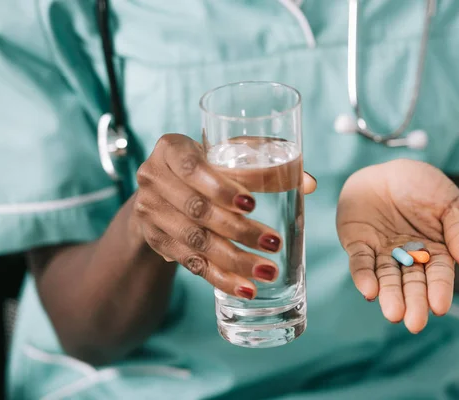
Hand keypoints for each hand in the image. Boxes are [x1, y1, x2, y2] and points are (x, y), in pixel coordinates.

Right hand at [133, 134, 315, 299]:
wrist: (164, 189)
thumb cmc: (206, 166)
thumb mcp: (227, 157)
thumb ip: (264, 165)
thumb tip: (308, 184)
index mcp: (171, 148)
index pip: (192, 167)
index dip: (221, 188)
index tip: (252, 205)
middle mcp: (154, 179)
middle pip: (197, 209)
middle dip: (238, 230)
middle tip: (274, 243)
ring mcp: (151, 212)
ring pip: (195, 241)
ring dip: (234, 260)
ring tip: (268, 271)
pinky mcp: (157, 240)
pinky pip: (191, 263)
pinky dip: (220, 278)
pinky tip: (245, 289)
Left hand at [336, 159, 458, 332]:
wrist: (386, 168)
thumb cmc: (422, 186)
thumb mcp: (448, 204)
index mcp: (435, 250)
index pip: (438, 274)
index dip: (439, 290)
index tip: (439, 306)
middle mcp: (408, 257)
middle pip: (411, 282)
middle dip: (413, 302)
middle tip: (414, 323)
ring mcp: (382, 252)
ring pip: (386, 277)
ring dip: (389, 295)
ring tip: (393, 313)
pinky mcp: (358, 244)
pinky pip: (360, 261)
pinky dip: (363, 276)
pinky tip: (368, 290)